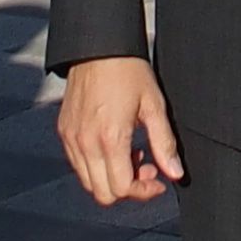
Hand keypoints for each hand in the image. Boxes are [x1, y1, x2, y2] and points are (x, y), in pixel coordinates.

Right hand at [55, 56, 184, 207]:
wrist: (98, 46)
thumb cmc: (127, 70)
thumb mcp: (154, 106)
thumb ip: (164, 144)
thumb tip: (175, 173)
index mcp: (109, 138)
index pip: (122, 188)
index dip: (144, 191)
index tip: (158, 181)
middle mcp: (85, 142)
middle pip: (103, 193)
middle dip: (128, 188)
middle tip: (146, 168)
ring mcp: (71, 138)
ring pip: (88, 182)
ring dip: (111, 178)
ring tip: (129, 154)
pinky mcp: (65, 131)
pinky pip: (78, 165)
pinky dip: (96, 165)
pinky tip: (112, 145)